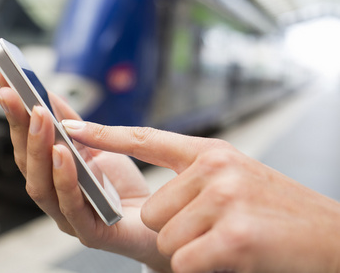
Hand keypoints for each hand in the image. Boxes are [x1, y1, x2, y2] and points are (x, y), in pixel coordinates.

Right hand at [0, 69, 170, 271]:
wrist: (159, 219)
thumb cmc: (125, 187)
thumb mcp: (100, 147)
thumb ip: (78, 127)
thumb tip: (51, 97)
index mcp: (53, 175)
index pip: (27, 143)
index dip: (13, 113)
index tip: (3, 80)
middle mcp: (55, 195)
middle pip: (28, 162)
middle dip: (19, 125)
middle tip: (14, 93)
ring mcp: (69, 216)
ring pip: (41, 186)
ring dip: (38, 149)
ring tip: (39, 117)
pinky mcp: (91, 232)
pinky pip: (72, 207)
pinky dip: (63, 179)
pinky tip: (61, 154)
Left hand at [62, 120, 339, 272]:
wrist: (329, 237)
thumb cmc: (273, 211)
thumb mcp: (233, 177)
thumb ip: (193, 176)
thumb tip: (156, 194)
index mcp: (210, 151)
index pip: (146, 139)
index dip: (106, 134)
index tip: (72, 127)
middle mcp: (215, 167)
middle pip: (153, 209)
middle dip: (175, 228)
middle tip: (213, 228)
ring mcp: (225, 198)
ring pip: (167, 236)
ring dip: (192, 248)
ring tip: (227, 240)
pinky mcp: (234, 235)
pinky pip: (185, 259)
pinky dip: (202, 267)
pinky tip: (233, 256)